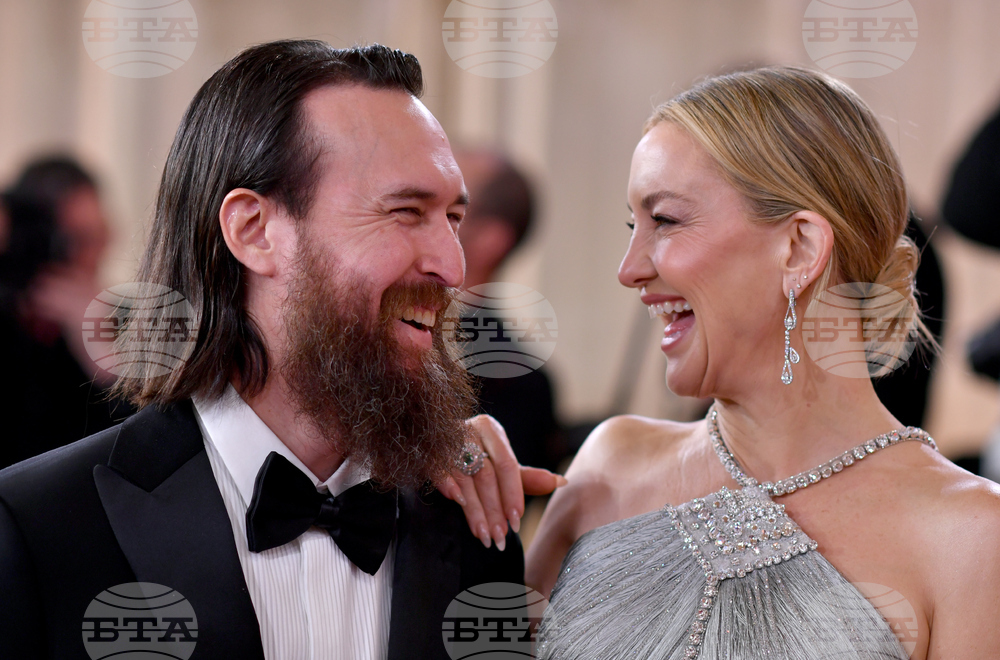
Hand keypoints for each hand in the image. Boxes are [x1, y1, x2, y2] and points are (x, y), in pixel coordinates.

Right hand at [436, 414, 566, 550]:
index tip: (516, 522)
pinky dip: (448, 484)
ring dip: (475, 510)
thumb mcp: (500, 465)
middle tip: (500, 538)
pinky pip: (438, 469)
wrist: (432, 441)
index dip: (513, 494)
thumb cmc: (475, 456)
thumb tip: (562, 482)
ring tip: (484, 535)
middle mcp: (469, 430)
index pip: (506, 464)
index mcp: (490, 429)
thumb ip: (526, 477)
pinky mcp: (428, 451)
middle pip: (486, 475)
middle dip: (494, 510)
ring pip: (465, 478)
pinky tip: (457, 503)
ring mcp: (446, 439)